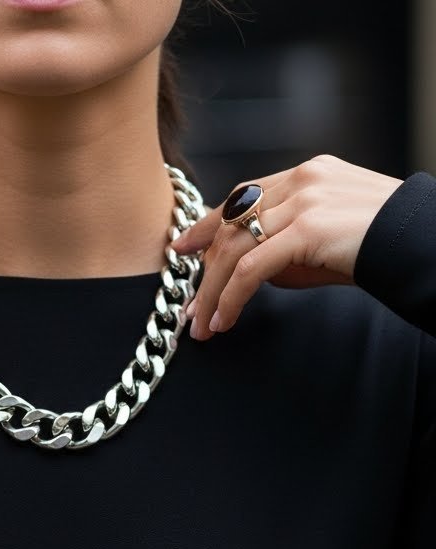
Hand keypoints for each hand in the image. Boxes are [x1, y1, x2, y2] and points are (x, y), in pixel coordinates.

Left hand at [172, 153, 403, 340]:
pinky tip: (225, 320)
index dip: (207, 224)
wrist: (420, 241)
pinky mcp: (307, 228)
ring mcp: (304, 200)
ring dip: (213, 293)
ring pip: (236, 247)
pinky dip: (232, 297)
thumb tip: (248, 275)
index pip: (242, 197)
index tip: (183, 249)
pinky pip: (253, 267)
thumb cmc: (380, 246)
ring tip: (203, 326)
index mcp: (305, 175)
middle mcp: (300, 180)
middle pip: (232, 224)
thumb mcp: (326, 242)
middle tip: (190, 310)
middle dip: (204, 273)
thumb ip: (287, 247)